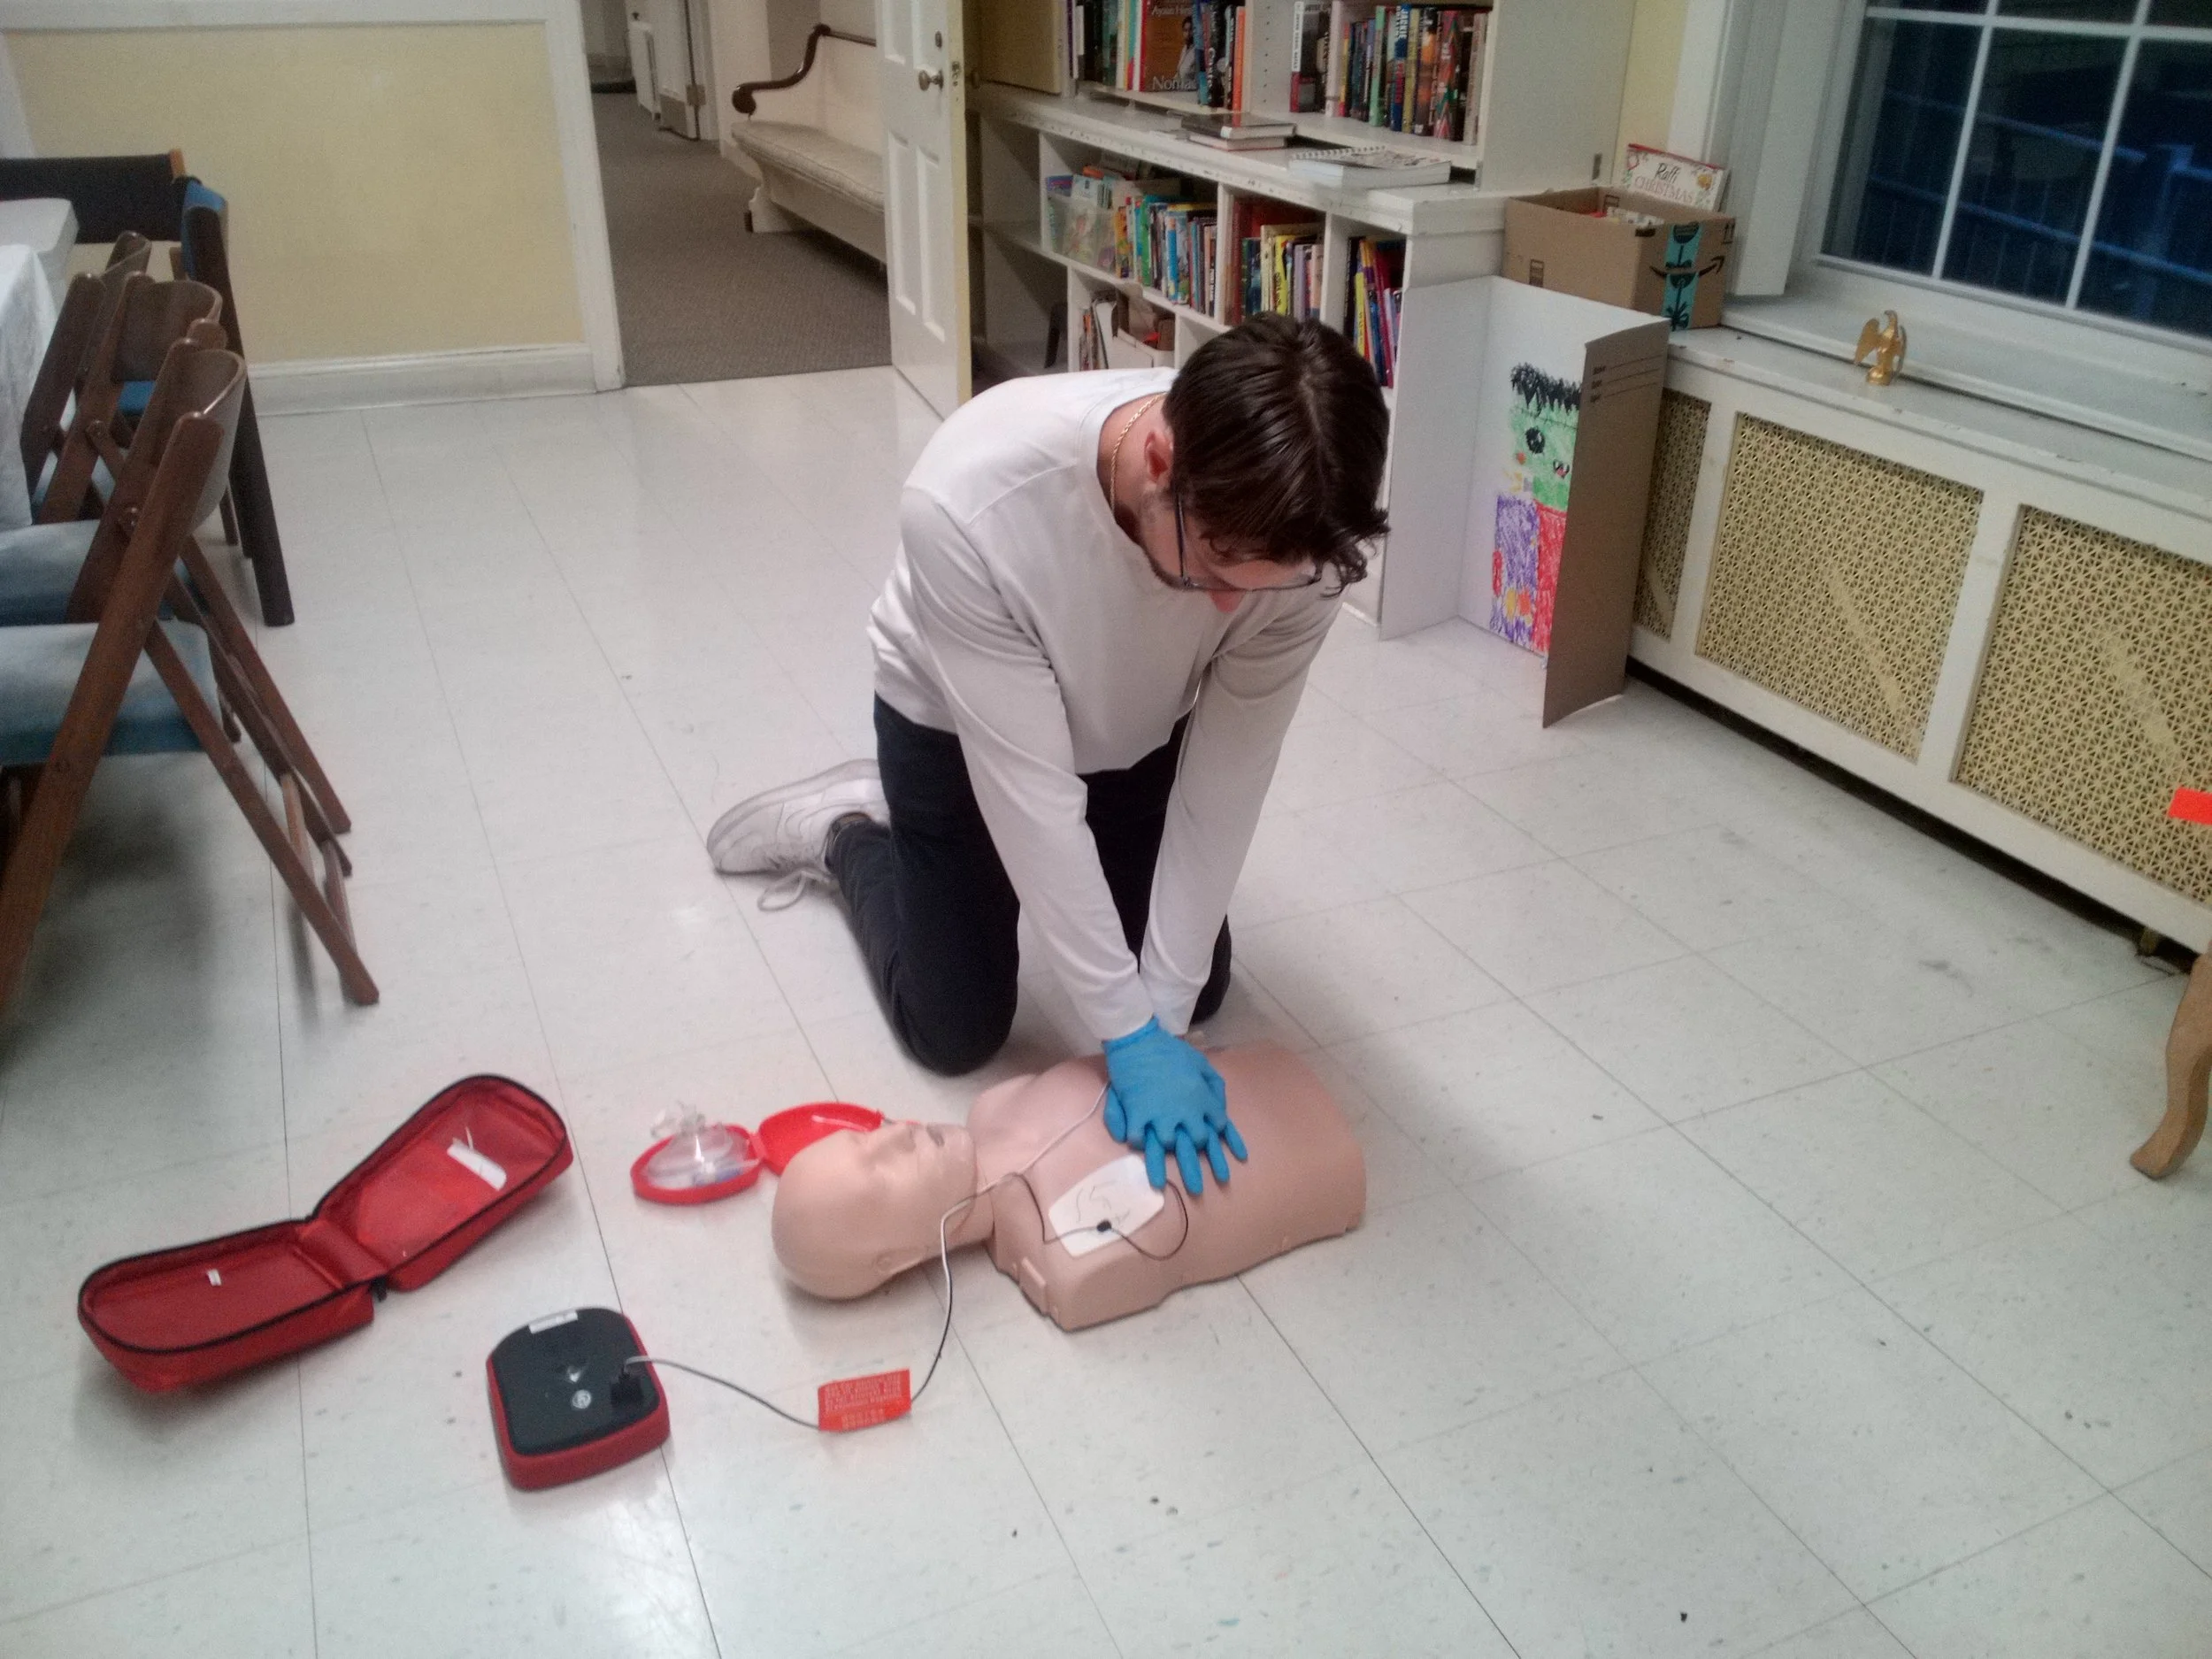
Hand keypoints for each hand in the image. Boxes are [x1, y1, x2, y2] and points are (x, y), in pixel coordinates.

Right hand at [1101, 1019, 1248, 1193]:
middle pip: (1195, 1145)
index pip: (1217, 1130)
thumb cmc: (1172, 1051)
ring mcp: (1160, 1115)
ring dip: (1163, 1167)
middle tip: (1199, 1189)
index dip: (1223, 1150)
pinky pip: (1138, 1137)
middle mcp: (1185, 1112)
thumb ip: (1214, 1088)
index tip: (1229, 1168)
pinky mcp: (1138, 1114)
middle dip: (1197, 1168)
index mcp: (1202, 1100)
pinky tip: (1138, 1157)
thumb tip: (1219, 1114)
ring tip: (1161, 1187)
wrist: (1140, 1042)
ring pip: (1167, 1147)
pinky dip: (1138, 1146)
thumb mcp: (1203, 1064)